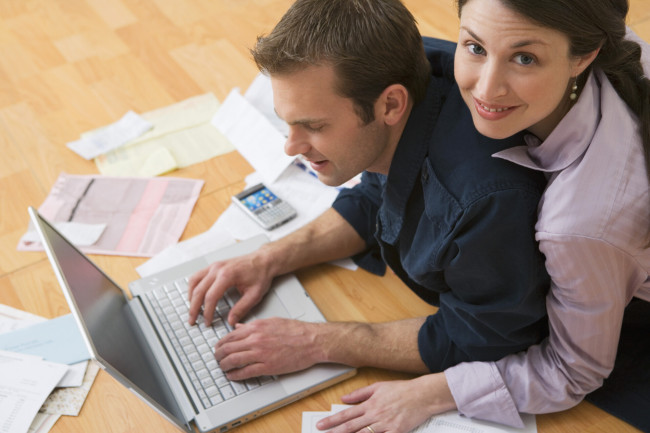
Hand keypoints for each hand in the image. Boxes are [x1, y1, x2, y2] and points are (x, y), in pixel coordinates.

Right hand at [187, 251, 273, 325]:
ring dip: (191, 297)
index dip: (207, 312)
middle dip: (194, 308)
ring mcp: (214, 266)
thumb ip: (241, 309)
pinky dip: (193, 287)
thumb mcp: (254, 294)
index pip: (211, 297)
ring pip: (194, 282)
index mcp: (227, 275)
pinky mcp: (214, 265)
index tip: (207, 322)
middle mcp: (217, 269)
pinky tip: (195, 296)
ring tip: (192, 310)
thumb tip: (231, 321)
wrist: (264, 260)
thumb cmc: (260, 274)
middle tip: (192, 321)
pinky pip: (197, 276)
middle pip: (198, 290)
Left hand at [214, 317, 322, 379]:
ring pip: (233, 360)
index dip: (221, 344)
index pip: (230, 336)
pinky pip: (246, 372)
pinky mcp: (268, 367)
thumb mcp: (272, 322)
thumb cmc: (296, 331)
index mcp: (256, 327)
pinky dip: (235, 375)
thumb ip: (254, 325)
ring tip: (222, 368)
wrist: (312, 341)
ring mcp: (261, 354)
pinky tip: (232, 376)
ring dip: (224, 366)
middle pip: (228, 349)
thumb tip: (240, 327)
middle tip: (216, 359)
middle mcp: (256, 339)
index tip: (218, 348)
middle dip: (218, 355)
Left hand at [317, 374, 455, 432]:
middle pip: (351, 427)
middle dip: (335, 432)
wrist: (422, 395)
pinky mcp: (396, 432)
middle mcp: (375, 415)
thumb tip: (344, 398)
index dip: (332, 421)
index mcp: (370, 404)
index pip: (346, 414)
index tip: (321, 425)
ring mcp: (385, 425)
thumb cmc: (401, 390)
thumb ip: (360, 393)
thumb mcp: (378, 386)